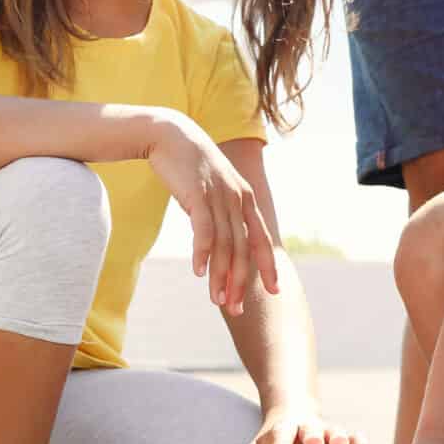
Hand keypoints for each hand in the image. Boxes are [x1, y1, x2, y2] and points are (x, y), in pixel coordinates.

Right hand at [143, 115, 278, 314]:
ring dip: (221, 276)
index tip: (274, 291)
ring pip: (225, 244)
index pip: (262, 239)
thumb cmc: (190, 167)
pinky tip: (199, 273)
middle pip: (244, 248)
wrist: (169, 134)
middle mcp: (237, 198)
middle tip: (236, 309)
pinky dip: (203, 253)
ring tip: (216, 300)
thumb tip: (217, 245)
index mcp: (245, 199)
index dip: (268, 266)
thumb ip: (220, 215)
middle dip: (241, 281)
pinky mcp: (198, 194)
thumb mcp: (212, 192)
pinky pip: (204, 230)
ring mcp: (219, 195)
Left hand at [233, 406, 362, 443]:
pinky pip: (353, 437)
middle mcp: (302, 431)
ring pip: (332, 431)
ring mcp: (324, 433)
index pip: (277, 437)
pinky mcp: (342, 439)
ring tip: (342, 443)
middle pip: (307, 429)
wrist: (291, 421)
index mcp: (279, 434)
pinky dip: (358, 441)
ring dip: (337, 436)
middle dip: (311, 435)